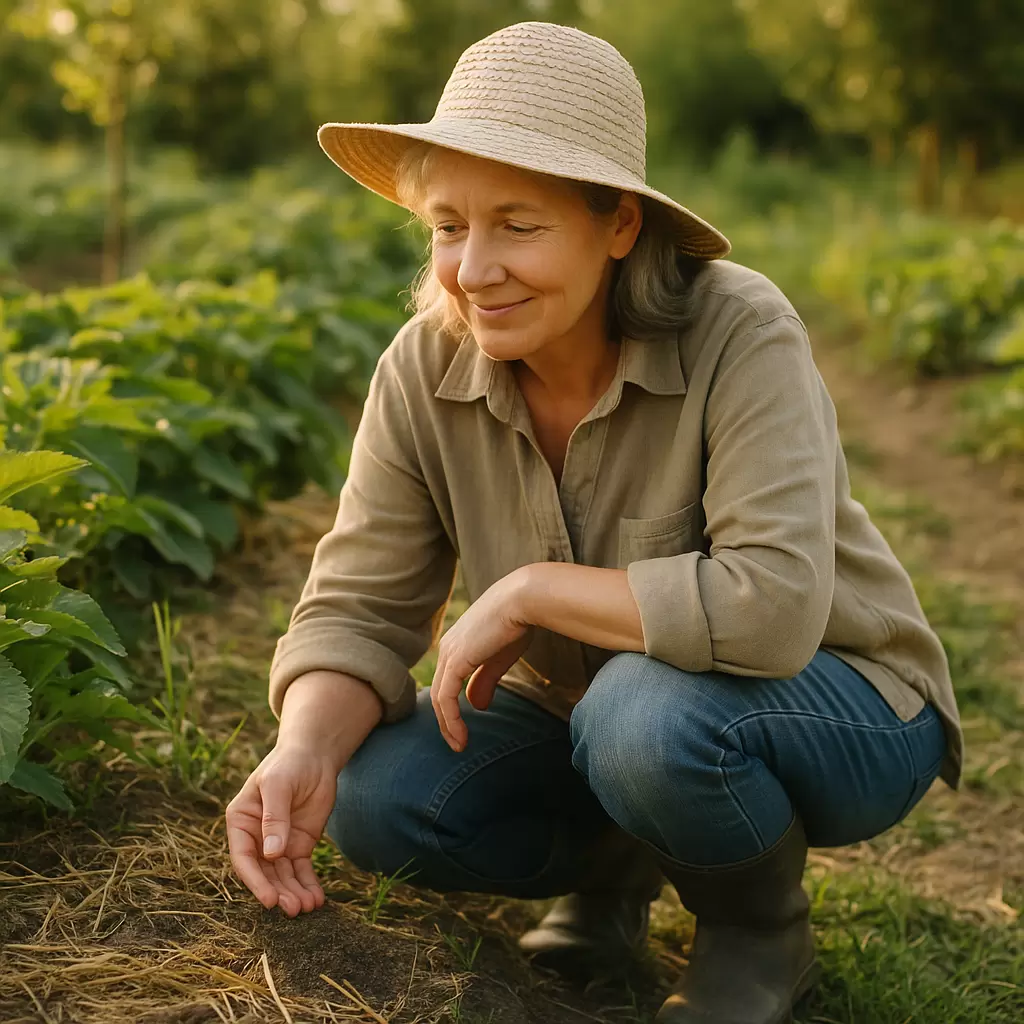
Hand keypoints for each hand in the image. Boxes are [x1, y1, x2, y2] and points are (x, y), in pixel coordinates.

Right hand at [225, 744, 339, 916]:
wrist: (315, 755)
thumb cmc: (289, 764)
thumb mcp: (278, 786)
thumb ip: (274, 818)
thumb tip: (271, 853)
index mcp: (241, 821)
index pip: (244, 858)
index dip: (255, 881)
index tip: (269, 900)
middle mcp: (256, 837)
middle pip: (264, 872)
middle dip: (278, 892)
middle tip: (294, 909)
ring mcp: (278, 843)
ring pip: (283, 876)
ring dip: (293, 893)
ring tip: (308, 907)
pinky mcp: (299, 844)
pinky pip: (301, 870)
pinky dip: (308, 884)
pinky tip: (317, 898)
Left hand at [431, 568, 534, 751]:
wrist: (524, 600)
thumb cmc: (517, 622)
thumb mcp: (499, 657)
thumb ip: (485, 679)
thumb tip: (476, 706)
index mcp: (456, 643)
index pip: (446, 681)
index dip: (451, 707)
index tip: (462, 729)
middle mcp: (447, 647)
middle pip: (438, 692)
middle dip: (446, 721)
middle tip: (458, 743)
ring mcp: (449, 653)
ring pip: (440, 698)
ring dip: (448, 725)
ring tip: (459, 745)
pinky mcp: (456, 661)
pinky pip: (447, 698)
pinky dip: (452, 720)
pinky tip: (461, 736)